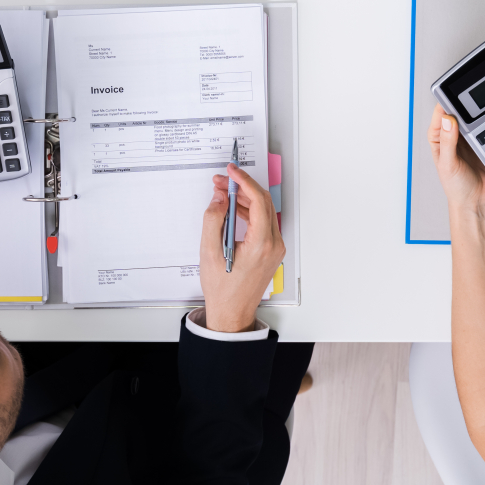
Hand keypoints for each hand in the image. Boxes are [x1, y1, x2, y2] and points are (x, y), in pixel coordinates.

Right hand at [198, 163, 283, 332]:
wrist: (232, 313)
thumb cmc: (223, 290)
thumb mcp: (209, 252)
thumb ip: (213, 220)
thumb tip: (220, 198)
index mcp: (262, 244)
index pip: (259, 200)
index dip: (244, 181)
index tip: (231, 171)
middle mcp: (274, 245)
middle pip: (263, 203)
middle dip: (241, 187)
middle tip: (221, 181)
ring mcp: (275, 248)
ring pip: (264, 212)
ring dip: (244, 199)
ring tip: (222, 193)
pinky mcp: (271, 250)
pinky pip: (263, 223)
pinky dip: (248, 212)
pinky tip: (232, 209)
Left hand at [429, 106, 484, 216]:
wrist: (477, 202)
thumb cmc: (456, 188)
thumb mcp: (449, 165)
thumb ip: (447, 142)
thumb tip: (447, 120)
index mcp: (438, 141)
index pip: (439, 117)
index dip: (444, 106)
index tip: (452, 98)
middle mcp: (452, 138)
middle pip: (455, 115)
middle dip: (461, 107)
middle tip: (468, 100)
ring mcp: (468, 140)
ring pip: (470, 120)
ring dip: (475, 114)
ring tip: (479, 108)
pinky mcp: (482, 143)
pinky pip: (484, 128)